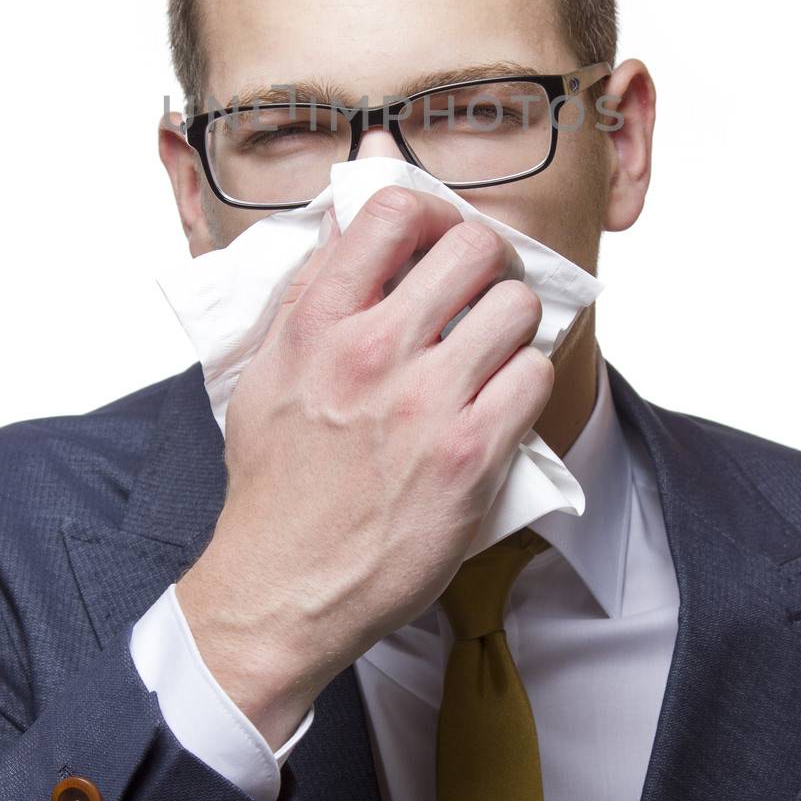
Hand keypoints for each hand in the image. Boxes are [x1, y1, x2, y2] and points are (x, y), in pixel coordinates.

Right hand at [176, 186, 553, 746]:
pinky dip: (525, 378)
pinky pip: (534, 375)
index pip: (393, 212)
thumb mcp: (266, 371)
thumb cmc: (274, 481)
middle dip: (486, 261)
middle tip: (481, 288)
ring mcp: (426, 404)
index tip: (436, 238)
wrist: (284, 588)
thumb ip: (310, 295)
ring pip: (516, 306)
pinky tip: (501, 396)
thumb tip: (350, 225)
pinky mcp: (471, 457)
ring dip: (512, 321)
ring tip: (494, 345)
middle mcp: (374, 351)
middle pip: (473, 246)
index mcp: (318, 324)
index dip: (430, 212)